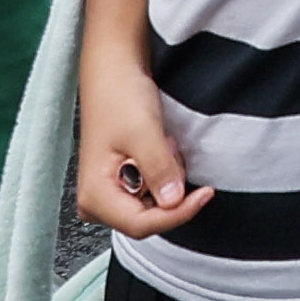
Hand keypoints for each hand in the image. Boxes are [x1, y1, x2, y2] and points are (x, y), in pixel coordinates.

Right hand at [76, 64, 209, 239]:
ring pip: (155, 205)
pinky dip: (165, 172)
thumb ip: (159, 170)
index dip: (177, 213)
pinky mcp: (121, 185)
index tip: (205, 194)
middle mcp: (97, 202)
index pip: (142, 225)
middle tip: (168, 150)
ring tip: (161, 144)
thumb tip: (173, 202)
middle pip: (149, 218)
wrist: (114, 75)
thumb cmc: (120, 98)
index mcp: (94, 196)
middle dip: (170, 188)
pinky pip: (154, 191)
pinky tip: (159, 148)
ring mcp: (108, 195)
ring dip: (168, 176)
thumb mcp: (143, 133)